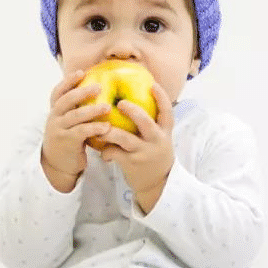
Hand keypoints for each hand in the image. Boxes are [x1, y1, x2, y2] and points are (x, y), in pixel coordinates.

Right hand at [41, 70, 111, 190]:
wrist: (57, 164)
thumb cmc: (68, 139)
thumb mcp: (68, 122)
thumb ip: (76, 109)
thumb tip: (97, 91)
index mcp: (55, 110)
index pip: (58, 91)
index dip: (68, 81)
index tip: (81, 72)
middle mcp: (54, 117)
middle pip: (66, 100)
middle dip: (82, 92)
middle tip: (99, 87)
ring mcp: (59, 129)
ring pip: (75, 116)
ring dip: (92, 110)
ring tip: (107, 107)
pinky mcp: (67, 142)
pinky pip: (81, 132)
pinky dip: (94, 128)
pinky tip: (107, 127)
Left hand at [92, 83, 174, 212]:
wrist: (158, 184)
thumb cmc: (154, 155)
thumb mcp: (159, 139)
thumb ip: (151, 124)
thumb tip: (134, 100)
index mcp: (164, 132)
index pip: (167, 112)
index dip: (161, 97)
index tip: (152, 83)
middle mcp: (156, 141)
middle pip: (146, 122)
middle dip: (132, 111)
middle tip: (121, 103)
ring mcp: (144, 153)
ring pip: (125, 139)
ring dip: (110, 131)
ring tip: (101, 126)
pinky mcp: (132, 164)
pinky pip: (114, 153)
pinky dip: (106, 151)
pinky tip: (101, 152)